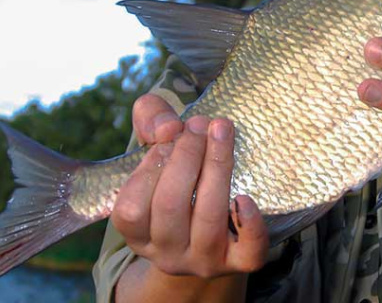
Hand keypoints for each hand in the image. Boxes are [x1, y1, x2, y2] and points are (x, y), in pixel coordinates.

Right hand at [111, 94, 268, 278]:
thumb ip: (151, 120)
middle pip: (170, 207)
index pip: (131, 209)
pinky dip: (250, 223)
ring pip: (209, 219)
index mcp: (137, 234)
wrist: (211, 232)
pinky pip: (248, 252)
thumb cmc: (178, 179)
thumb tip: (168, 126)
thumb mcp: (156, 149)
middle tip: (199, 123)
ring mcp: (204, 260)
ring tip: (221, 130)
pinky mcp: (240, 262)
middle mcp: (167, 253)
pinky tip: (244, 195)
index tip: (170, 131)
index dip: (149, 166)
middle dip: (186, 157)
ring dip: (216, 168)